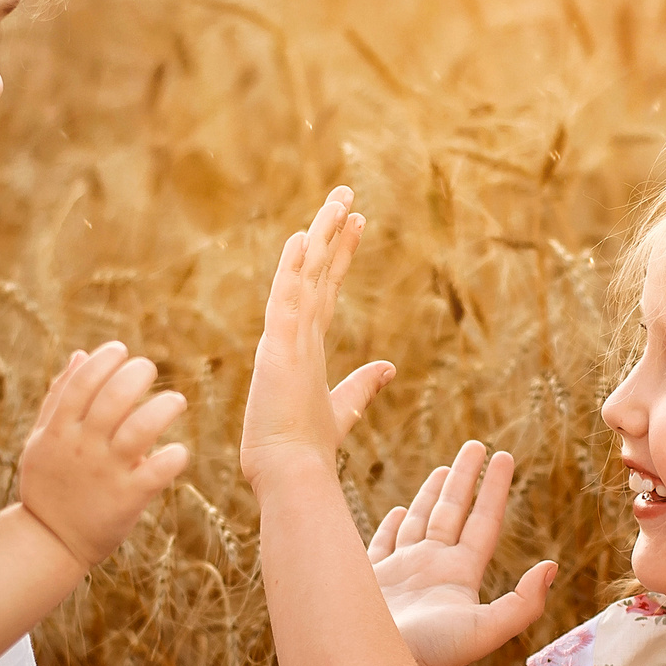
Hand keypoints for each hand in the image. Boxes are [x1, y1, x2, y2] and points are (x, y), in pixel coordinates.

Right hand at [15, 341, 191, 568]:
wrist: (49, 542)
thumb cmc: (48, 485)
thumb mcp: (42, 440)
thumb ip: (59, 397)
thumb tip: (79, 355)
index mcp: (59, 430)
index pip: (83, 382)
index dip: (105, 359)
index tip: (121, 350)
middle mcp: (82, 447)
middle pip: (114, 398)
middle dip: (137, 374)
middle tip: (149, 368)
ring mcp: (105, 473)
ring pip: (140, 430)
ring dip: (163, 408)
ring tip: (176, 401)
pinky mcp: (127, 499)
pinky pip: (156, 473)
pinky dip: (173, 458)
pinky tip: (178, 452)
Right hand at [241, 187, 395, 485]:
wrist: (290, 471)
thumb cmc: (308, 445)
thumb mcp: (345, 407)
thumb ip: (364, 385)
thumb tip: (388, 367)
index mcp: (307, 346)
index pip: (327, 288)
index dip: (340, 254)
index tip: (355, 222)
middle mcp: (294, 334)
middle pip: (316, 271)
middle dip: (331, 232)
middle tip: (345, 194)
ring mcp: (285, 338)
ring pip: (304, 275)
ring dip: (320, 237)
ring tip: (338, 201)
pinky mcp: (278, 349)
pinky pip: (286, 299)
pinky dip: (292, 268)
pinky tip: (301, 238)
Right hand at [371, 440, 558, 665]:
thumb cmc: (433, 656)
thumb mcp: (485, 630)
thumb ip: (522, 603)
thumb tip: (551, 566)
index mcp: (459, 574)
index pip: (482, 521)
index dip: (494, 489)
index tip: (504, 457)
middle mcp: (433, 568)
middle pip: (453, 511)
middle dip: (464, 478)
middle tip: (475, 445)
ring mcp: (403, 572)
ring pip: (421, 521)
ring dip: (432, 494)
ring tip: (443, 468)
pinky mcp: (372, 579)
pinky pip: (383, 542)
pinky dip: (393, 523)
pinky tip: (400, 509)